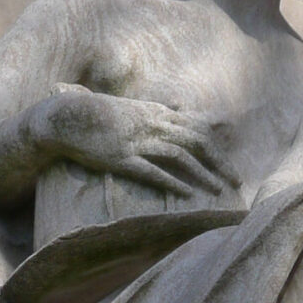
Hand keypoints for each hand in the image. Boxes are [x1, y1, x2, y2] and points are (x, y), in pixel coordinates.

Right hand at [33, 90, 233, 197]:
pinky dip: (172, 182)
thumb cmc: (96, 113)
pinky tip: (187, 194)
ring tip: (218, 191)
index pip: (195, 128)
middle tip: (236, 181)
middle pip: (196, 142)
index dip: (216, 147)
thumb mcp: (131, 107)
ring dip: (202, 175)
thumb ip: (154, 111)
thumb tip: (175, 109)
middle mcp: (151, 125)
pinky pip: (151, 171)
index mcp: (155, 113)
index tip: (228, 163)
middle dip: (219, 163)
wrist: (65, 117)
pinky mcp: (120, 158)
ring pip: (180, 157)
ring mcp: (136, 142)